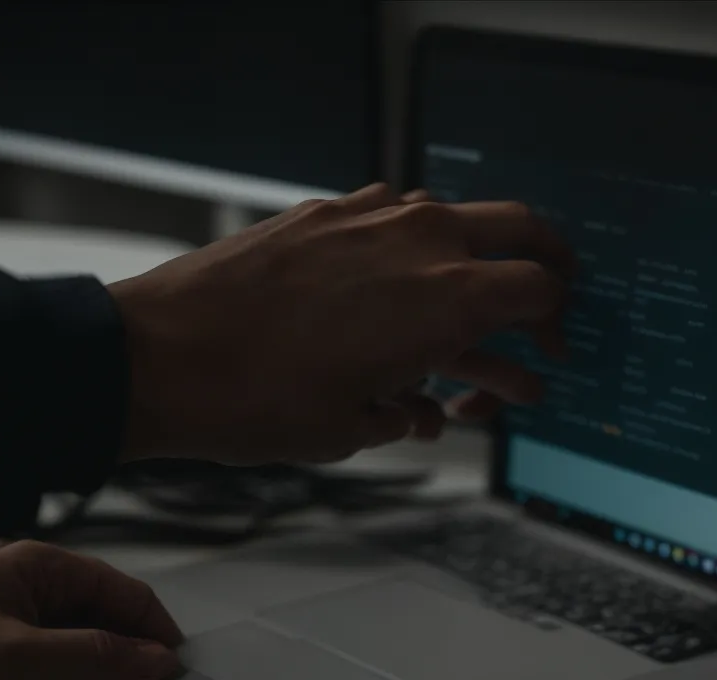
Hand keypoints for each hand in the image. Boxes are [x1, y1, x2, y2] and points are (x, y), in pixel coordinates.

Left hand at [0, 540, 185, 679]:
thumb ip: (95, 659)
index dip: (153, 628)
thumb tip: (152, 660)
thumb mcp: (20, 661)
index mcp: (31, 565)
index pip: (119, 589)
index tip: (173, 669)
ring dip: (79, 679)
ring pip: (61, 649)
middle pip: (93, 618)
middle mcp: (12, 586)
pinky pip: (27, 674)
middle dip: (120, 655)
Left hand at [108, 182, 572, 464]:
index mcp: (448, 299)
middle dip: (543, 267)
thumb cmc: (254, 401)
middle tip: (544, 305)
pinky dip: (406, 253)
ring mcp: (369, 216)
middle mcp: (419, 242)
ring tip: (453, 324)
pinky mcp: (322, 212)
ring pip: (452, 222)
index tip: (547, 357)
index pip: (543, 289)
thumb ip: (413, 412)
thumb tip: (428, 410)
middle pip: (521, 229)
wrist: (160, 358)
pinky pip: (390, 219)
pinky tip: (386, 296)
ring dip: (469, 265)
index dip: (556, 328)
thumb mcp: (357, 429)